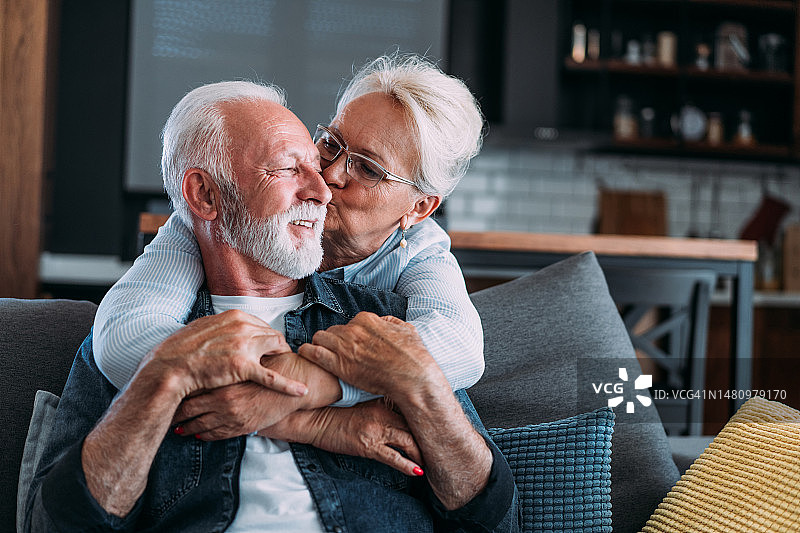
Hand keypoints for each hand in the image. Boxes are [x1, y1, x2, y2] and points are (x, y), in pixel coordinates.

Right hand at [143, 309, 307, 398]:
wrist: (170, 366)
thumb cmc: (182, 350)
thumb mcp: (204, 328)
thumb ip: (221, 327)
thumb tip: (227, 328)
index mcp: (235, 316)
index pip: (262, 325)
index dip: (267, 338)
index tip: (270, 347)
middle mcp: (243, 327)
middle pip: (273, 335)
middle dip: (279, 348)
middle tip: (282, 358)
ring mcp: (245, 346)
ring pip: (277, 350)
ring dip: (283, 360)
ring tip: (287, 368)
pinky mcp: (243, 367)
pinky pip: (272, 377)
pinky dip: (289, 385)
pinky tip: (301, 392)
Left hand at [173, 352, 342, 439]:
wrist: (297, 384)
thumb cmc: (274, 367)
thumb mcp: (248, 356)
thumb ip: (228, 355)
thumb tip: (209, 351)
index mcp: (222, 377)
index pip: (190, 385)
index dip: (175, 389)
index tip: (165, 389)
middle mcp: (222, 397)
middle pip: (187, 407)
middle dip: (173, 411)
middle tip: (161, 411)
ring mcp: (229, 414)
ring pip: (196, 424)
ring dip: (184, 427)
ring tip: (174, 428)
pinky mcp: (239, 426)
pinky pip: (213, 434)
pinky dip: (201, 435)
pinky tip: (195, 434)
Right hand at [259, 400, 423, 476]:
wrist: (314, 418)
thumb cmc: (335, 409)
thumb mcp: (361, 398)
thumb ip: (380, 399)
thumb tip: (397, 401)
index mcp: (382, 401)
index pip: (411, 407)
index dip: (426, 415)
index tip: (439, 422)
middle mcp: (383, 413)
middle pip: (415, 425)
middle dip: (429, 435)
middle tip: (442, 444)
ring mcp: (376, 430)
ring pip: (408, 441)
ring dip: (422, 452)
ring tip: (432, 461)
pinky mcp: (368, 446)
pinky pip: (393, 458)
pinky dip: (408, 466)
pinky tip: (418, 471)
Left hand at [297, 312, 438, 397]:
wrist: (411, 377)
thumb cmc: (412, 356)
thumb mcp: (407, 330)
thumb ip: (391, 323)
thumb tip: (384, 322)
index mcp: (367, 320)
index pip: (349, 324)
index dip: (348, 335)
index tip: (350, 344)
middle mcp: (352, 330)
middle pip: (332, 331)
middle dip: (333, 341)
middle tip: (336, 352)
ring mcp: (344, 347)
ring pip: (319, 339)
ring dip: (319, 345)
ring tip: (318, 353)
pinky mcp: (338, 365)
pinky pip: (312, 353)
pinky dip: (307, 352)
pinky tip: (305, 354)